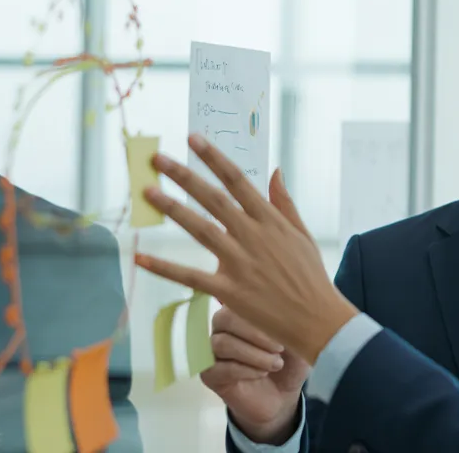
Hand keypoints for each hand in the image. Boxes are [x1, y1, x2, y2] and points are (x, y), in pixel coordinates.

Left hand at [135, 134, 357, 363]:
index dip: (214, 158)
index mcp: (270, 220)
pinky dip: (164, 267)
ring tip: (148, 193)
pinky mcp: (229, 291)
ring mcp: (240, 263)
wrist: (317, 319)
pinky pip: (190, 277)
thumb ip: (285, 202)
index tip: (193, 139)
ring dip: (172, 210)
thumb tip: (275, 170)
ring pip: (200, 230)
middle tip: (158, 159)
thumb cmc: (311, 277)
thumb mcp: (302, 234)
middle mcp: (253, 236)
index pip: (237, 181)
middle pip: (213, 199)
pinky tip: (140, 257)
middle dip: (184, 176)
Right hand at [203, 307, 310, 443]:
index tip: (284, 326)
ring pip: (222, 343)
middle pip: (223, 319)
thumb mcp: (298, 340)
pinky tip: (262, 374)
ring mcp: (212, 351)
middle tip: (279, 348)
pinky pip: (218, 367)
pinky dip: (244, 370)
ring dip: (253, 354)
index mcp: (241, 312)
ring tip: (276, 364)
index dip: (259, 312)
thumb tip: (285, 310)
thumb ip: (289, 322)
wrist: (283, 396)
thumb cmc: (290, 361)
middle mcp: (222, 328)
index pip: (237, 300)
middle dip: (253, 333)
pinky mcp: (209, 375)